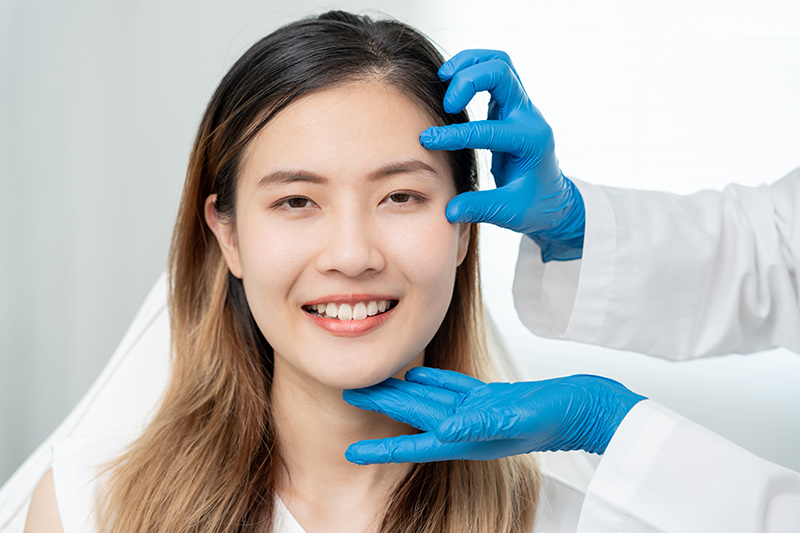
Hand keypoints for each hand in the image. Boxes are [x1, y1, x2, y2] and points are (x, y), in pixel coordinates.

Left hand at [343, 367, 644, 463]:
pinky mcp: (492, 397)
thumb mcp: (518, 418)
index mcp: (467, 437)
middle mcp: (467, 426)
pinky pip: (454, 387)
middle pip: (414, 415)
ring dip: (401, 393)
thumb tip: (447, 426)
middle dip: (380, 407)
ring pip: (429, 399)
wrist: (587, 408)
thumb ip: (483, 421)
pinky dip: (434, 381)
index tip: (350, 451)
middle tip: (349, 394)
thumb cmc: (560, 416)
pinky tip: (418, 375)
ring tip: (375, 385)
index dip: (381, 448)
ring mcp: (479, 411)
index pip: (413, 443)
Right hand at [422, 49, 584, 260]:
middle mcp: (528, 117)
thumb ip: (480, 208)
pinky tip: (449, 84)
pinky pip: (493, 73)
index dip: (454, 134)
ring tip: (442, 76)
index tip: (427, 140)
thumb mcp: (509, 212)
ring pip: (499, 63)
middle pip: (501, 73)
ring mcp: (520, 108)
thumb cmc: (534, 206)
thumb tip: (450, 210)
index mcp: (530, 142)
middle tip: (446, 104)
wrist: (553, 200)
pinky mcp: (509, 106)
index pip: (488, 130)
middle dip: (468, 81)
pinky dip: (470, 70)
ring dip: (470, 64)